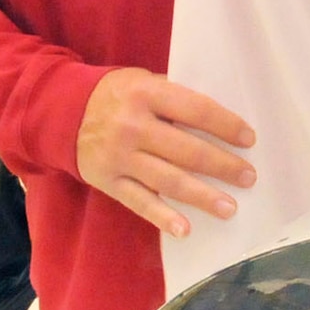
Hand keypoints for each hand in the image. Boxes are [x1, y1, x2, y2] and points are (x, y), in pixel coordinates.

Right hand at [76, 67, 256, 237]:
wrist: (60, 112)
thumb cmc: (117, 94)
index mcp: (146, 94)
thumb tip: (219, 121)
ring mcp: (119, 157)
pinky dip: (162, 218)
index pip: (195, 110)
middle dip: (223, 166)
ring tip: (230, 207)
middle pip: (186, 151)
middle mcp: (133, 126)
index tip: (249, 140)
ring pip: (168, 180)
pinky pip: (139, 202)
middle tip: (248, 177)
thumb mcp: (144, 80)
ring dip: (202, 196)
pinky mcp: (108, 181)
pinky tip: (185, 229)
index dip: (225, 125)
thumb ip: (174, 97)